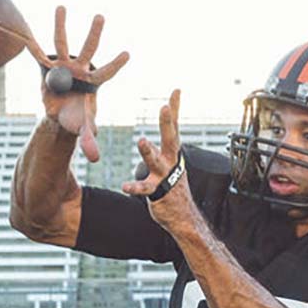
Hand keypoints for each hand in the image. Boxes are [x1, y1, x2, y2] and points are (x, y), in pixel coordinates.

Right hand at [25, 6, 128, 162]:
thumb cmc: (77, 116)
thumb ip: (89, 140)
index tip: (128, 53)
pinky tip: (23, 36)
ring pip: (61, 42)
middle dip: (94, 34)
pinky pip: (38, 57)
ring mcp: (63, 66)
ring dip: (61, 25)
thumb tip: (95, 159)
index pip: (106, 73)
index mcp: (92, 83)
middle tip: (100, 16)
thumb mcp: (83, 127)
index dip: (116, 64)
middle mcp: (79, 70)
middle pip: (88, 49)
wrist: (61, 111)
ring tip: (61, 6)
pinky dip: (31, 48)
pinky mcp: (46, 68)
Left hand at [121, 90, 190, 226]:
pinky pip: (143, 189)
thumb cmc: (173, 188)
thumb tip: (150, 140)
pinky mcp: (155, 192)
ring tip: (142, 141)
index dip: (175, 109)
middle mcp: (171, 162)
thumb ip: (159, 151)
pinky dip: (134, 187)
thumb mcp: (169, 165)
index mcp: (173, 154)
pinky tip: (125, 187)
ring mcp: (164, 176)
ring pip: (155, 161)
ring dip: (149, 151)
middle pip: (170, 139)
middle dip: (167, 122)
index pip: (174, 128)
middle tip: (165, 107)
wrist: (183, 216)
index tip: (177, 90)